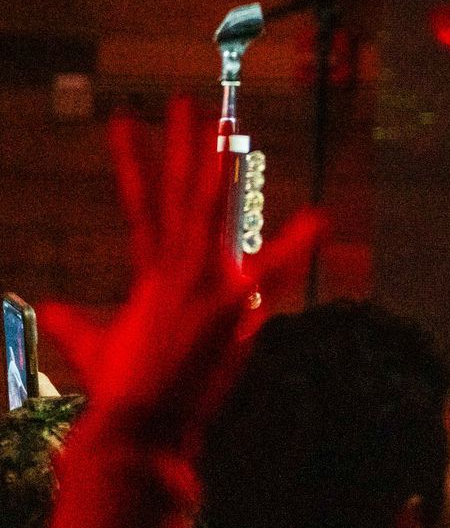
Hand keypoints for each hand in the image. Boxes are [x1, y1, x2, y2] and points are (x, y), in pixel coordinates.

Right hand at [48, 97, 319, 455]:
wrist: (135, 428)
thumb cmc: (121, 394)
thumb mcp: (95, 349)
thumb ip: (77, 323)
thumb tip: (48, 308)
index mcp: (151, 273)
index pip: (142, 204)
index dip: (133, 161)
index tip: (124, 119)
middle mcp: (173, 268)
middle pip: (177, 192)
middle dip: (181, 145)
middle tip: (187, 99)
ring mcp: (198, 282)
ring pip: (210, 210)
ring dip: (220, 167)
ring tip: (232, 124)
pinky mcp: (226, 306)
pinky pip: (269, 270)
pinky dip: (296, 246)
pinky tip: (322, 219)